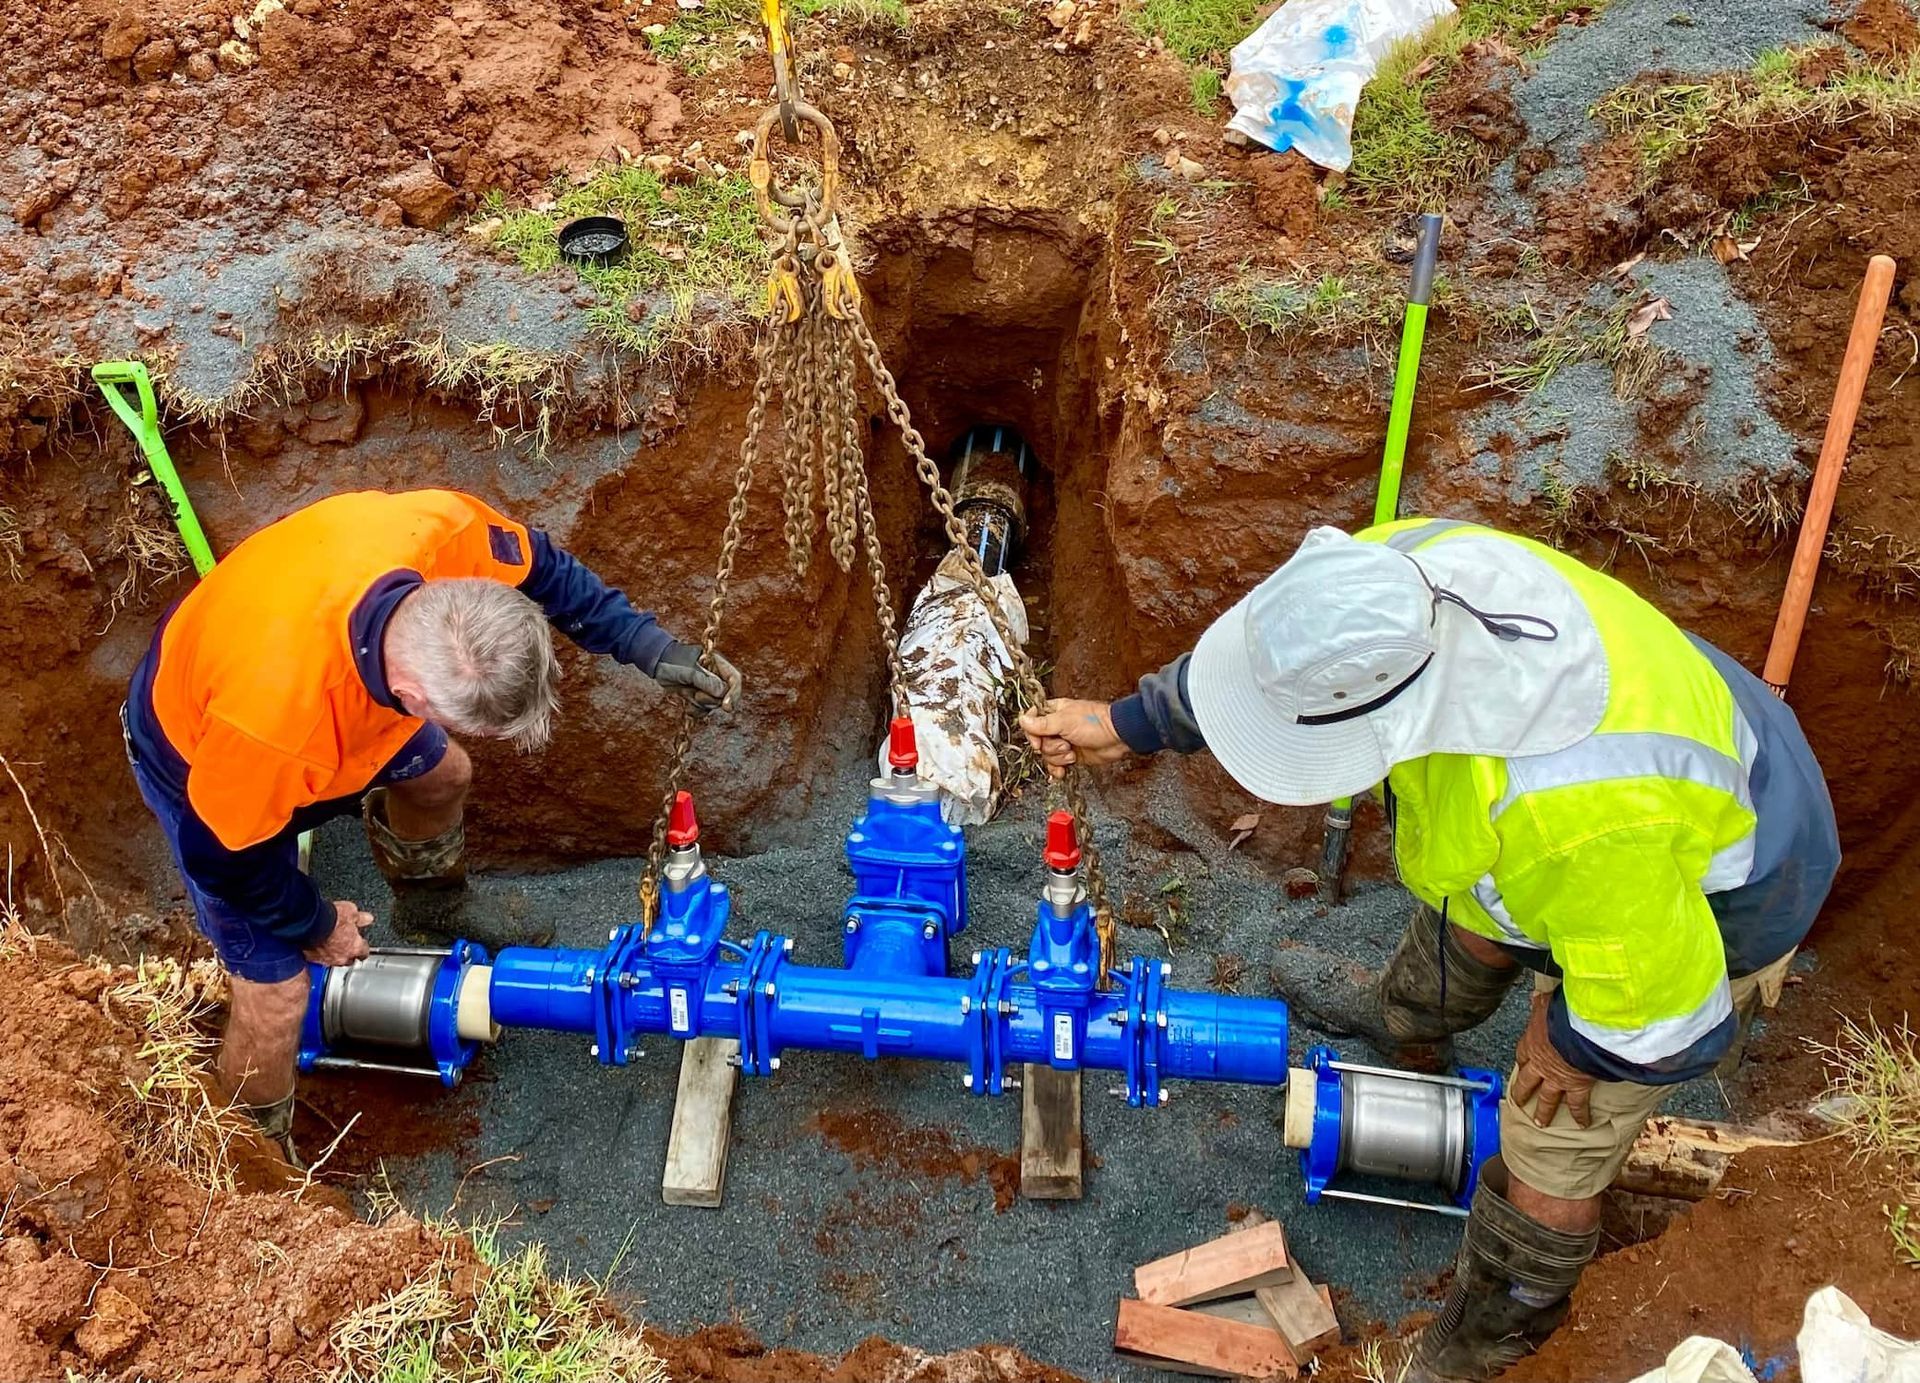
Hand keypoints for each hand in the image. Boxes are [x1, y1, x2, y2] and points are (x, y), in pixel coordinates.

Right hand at [303, 901, 373, 967]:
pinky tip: (316, 946)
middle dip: (349, 954)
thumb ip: (360, 918)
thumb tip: (367, 918)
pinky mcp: (312, 959)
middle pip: (349, 960)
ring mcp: (326, 960)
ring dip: (333, 954)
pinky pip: (318, 959)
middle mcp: (341, 957)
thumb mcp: (350, 912)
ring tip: (331, 945)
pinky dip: (318, 954)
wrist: (309, 922)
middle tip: (347, 945)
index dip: (363, 947)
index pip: (364, 952)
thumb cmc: (330, 918)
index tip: (361, 944)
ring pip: (333, 961)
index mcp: (355, 947)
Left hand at [654, 643, 741, 713]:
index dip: (734, 694)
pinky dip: (696, 711)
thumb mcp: (687, 670)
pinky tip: (688, 707)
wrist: (657, 664)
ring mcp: (708, 688)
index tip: (726, 707)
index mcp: (718, 664)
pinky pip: (705, 710)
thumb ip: (705, 681)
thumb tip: (722, 693)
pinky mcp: (699, 697)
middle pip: (725, 696)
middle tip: (696, 695)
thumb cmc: (671, 661)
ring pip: (714, 704)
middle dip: (710, 699)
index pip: (734, 679)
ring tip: (688, 693)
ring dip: (701, 704)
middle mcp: (716, 676)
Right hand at [1017, 699, 1128, 778]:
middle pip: (1038, 741)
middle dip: (1050, 747)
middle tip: (1064, 744)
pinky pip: (1056, 765)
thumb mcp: (1065, 721)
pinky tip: (1063, 770)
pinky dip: (1058, 769)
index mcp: (1053, 711)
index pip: (1031, 721)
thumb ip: (1042, 723)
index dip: (1032, 733)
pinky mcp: (1071, 755)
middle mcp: (1057, 726)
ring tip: (1072, 752)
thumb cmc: (1095, 723)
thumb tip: (1022, 719)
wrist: (1117, 738)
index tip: (1037, 740)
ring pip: (1047, 754)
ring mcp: (1064, 741)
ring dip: (1058, 757)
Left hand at [1510, 992, 1594, 1127]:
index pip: (1522, 1055)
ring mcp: (1556, 1078)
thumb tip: (1535, 997)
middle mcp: (1540, 1064)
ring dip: (1543, 1111)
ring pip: (1547, 1098)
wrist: (1578, 1031)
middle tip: (1518, 1103)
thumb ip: (1540, 1004)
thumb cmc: (1562, 1015)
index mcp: (1532, 1043)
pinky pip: (1576, 1104)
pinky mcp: (1575, 1086)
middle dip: (1522, 1092)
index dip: (1522, 1062)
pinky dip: (1580, 1114)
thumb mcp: (1547, 1005)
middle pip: (1527, 1081)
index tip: (1521, 1068)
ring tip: (1540, 1122)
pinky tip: (1583, 1123)